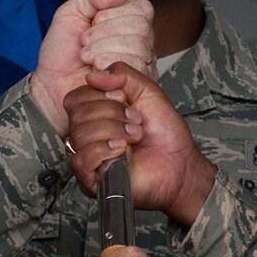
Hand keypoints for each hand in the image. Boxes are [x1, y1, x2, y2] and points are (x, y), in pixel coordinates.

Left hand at [29, 0, 153, 131]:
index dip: (115, 14)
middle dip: (105, 34)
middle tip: (85, 43)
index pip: (142, 8)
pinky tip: (96, 72)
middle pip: (141, 27)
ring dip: (104, 51)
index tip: (92, 22)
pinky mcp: (137, 86)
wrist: (51, 84)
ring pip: (139, 48)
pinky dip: (109, 68)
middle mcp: (141, 42)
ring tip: (88, 59)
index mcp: (128, 22)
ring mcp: (142, 64)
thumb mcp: (70, 13)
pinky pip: (136, 69)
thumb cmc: (61, 51)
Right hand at [67, 63, 215, 224]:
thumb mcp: (147, 91)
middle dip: (111, 112)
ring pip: (80, 134)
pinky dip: (103, 150)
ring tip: (135, 135)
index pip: (75, 98)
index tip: (124, 99)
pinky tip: (122, 150)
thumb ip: (122, 75)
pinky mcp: (91, 180)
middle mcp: (87, 135)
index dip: (99, 94)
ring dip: (114, 130)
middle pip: (77, 114)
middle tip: (136, 120)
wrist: (181, 164)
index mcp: (94, 115)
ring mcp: (88, 158)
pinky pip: (81, 160)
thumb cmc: (165, 134)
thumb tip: (93, 76)